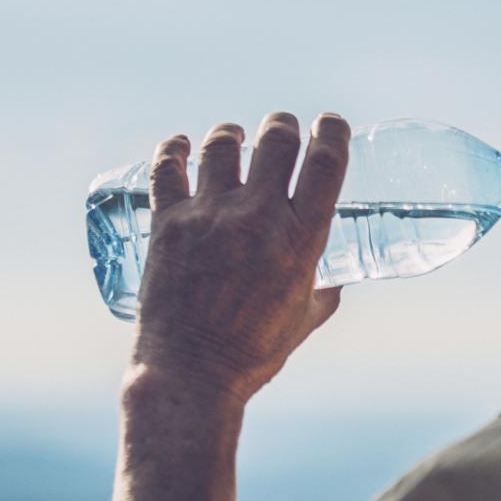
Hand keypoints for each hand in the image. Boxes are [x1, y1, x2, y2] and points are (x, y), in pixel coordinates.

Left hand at [128, 111, 350, 404]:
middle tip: (279, 131)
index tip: (329, 124)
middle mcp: (258, 218)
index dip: (332, 132)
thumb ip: (322, 291)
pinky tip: (182, 146)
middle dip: (281, 125)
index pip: (326, 163)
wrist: (190, 375)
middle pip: (276, 138)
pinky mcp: (168, 223)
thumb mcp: (304, 319)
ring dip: (232, 134)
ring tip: (233, 139)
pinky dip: (176, 149)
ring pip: (223, 144)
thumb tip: (333, 279)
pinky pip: (168, 167)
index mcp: (300, 240)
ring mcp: (210, 216)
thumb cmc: (252, 353)